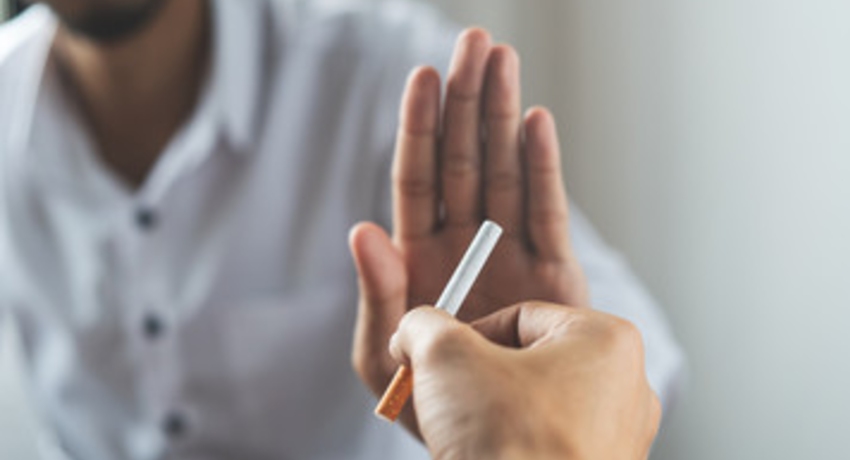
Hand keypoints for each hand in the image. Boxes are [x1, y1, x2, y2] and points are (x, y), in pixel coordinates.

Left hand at [349, 28, 588, 433]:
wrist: (488, 437)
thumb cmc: (423, 401)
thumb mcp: (380, 353)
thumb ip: (374, 292)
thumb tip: (363, 229)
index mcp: (419, 254)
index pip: (418, 175)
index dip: (419, 126)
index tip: (422, 76)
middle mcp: (465, 243)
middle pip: (464, 158)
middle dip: (466, 101)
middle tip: (473, 43)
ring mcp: (508, 254)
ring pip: (506, 171)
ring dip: (503, 115)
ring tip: (502, 60)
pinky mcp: (550, 275)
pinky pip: (545, 212)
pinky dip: (543, 167)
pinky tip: (536, 121)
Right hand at [390, 303, 660, 459]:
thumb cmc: (509, 442)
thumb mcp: (444, 358)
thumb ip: (424, 326)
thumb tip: (414, 329)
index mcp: (606, 341)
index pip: (518, 316)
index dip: (464, 336)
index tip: (434, 360)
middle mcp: (627, 389)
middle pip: (529, 363)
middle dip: (478, 379)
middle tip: (444, 398)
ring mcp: (620, 441)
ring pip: (537, 408)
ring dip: (493, 416)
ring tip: (465, 436)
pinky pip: (547, 449)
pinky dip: (513, 450)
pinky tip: (488, 459)